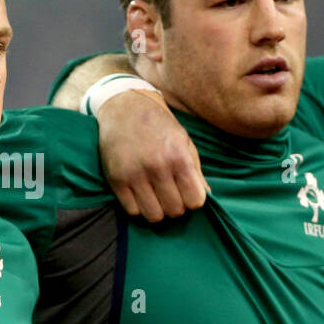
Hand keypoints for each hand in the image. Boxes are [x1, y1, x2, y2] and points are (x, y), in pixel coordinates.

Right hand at [94, 88, 208, 221]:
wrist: (125, 108)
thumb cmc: (159, 126)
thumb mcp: (184, 141)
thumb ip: (196, 170)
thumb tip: (207, 197)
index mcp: (178, 156)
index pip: (195, 200)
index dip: (193, 200)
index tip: (187, 193)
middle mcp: (157, 167)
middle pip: (175, 210)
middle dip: (176, 206)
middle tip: (170, 194)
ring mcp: (134, 174)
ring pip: (154, 215)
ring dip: (158, 210)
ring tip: (156, 197)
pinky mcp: (116, 179)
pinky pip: (132, 210)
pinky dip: (139, 207)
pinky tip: (141, 194)